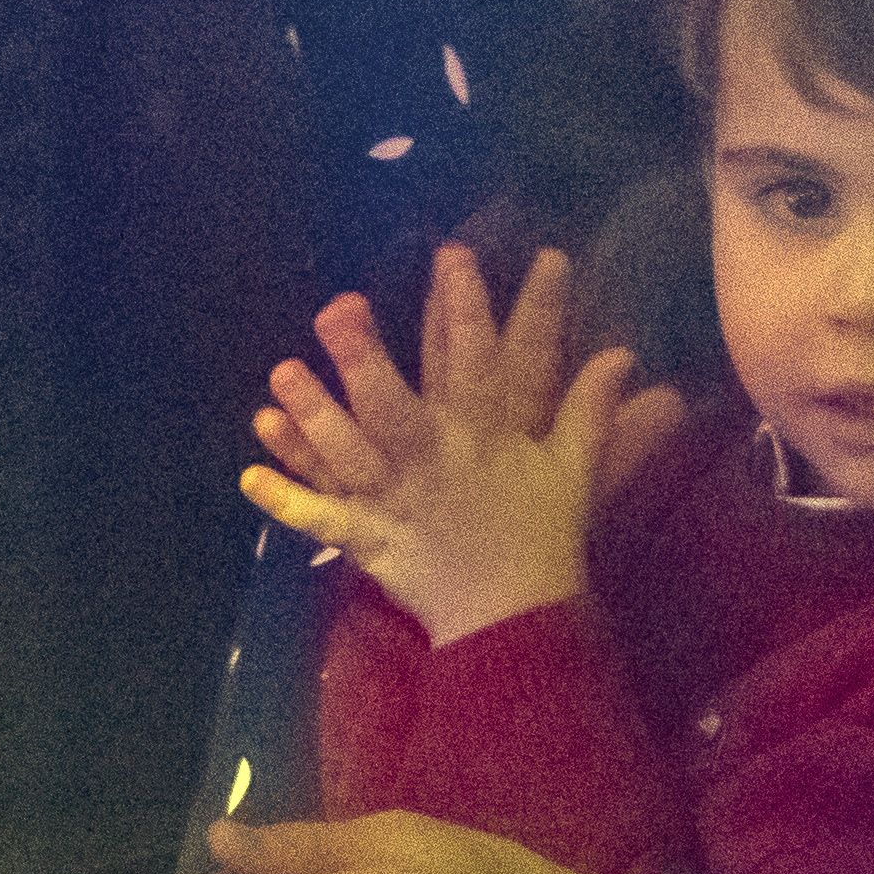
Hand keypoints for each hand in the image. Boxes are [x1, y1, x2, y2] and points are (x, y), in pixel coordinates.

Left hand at [244, 245, 638, 645]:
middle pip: (393, 405)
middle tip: (335, 308)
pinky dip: (286, 499)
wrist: (514, 620)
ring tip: (282, 373)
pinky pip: (321, 519)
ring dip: (313, 415)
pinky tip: (249, 475)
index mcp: (486, 439)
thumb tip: (624, 354)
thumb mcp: (574, 470)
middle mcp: (434, 463)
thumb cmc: (543, 537)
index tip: (453, 253)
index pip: (478, 362)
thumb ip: (593, 409)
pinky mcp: (368, 539)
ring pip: (349, 453)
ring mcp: (395, 502)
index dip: (466, 306)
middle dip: (364, 357)